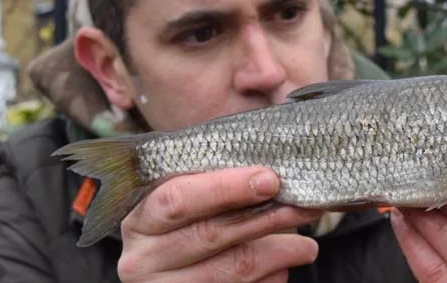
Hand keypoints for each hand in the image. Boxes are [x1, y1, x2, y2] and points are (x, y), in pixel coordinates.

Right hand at [117, 167, 322, 282]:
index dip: (224, 188)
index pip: (178, 199)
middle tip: (307, 207)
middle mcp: (143, 259)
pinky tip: (282, 267)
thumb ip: (213, 183)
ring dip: (279, 254)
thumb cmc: (181, 223)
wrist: (156, 273)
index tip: (270, 179)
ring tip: (307, 245)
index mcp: (139, 219)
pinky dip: (268, 279)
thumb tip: (269, 175)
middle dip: (267, 218)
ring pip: (232, 269)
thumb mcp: (182, 198)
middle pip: (211, 235)